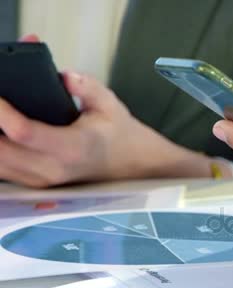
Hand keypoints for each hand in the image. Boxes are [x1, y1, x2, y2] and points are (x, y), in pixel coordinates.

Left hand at [0, 72, 231, 187]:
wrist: (134, 165)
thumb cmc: (121, 136)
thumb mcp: (110, 104)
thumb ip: (85, 86)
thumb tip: (62, 75)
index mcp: (73, 149)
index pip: (24, 132)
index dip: (2, 111)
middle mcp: (52, 169)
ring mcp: (40, 180)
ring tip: (0, 111)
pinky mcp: (32, 182)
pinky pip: (0, 169)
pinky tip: (1, 130)